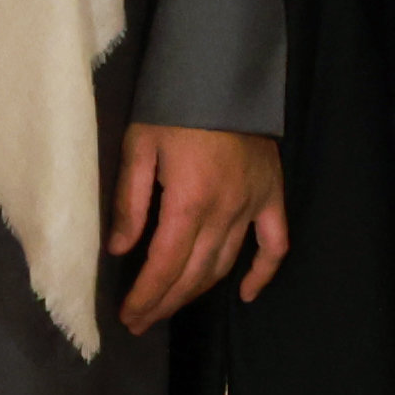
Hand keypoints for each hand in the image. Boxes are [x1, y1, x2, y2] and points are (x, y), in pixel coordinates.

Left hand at [109, 124, 287, 331]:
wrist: (223, 73)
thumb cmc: (174, 106)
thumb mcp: (138, 147)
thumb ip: (129, 202)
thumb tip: (119, 249)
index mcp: (189, 201)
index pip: (164, 265)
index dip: (146, 296)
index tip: (128, 316)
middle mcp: (225, 212)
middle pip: (193, 273)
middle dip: (165, 302)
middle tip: (142, 322)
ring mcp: (253, 206)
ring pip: (225, 265)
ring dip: (197, 292)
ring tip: (172, 307)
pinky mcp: (272, 196)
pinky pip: (274, 244)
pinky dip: (263, 273)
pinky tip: (246, 294)